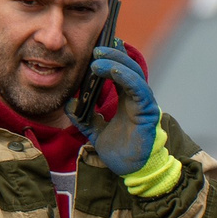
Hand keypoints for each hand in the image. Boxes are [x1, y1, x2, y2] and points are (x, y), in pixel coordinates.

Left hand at [80, 44, 159, 174]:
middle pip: (127, 67)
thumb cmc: (119, 151)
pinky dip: (126, 76)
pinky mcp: (147, 110)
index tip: (96, 47)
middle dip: (112, 55)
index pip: (120, 71)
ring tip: (98, 58)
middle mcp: (136, 97)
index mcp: (126, 99)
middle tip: (95, 49)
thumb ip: (82, 116)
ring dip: (116, 62)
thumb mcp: (94, 130)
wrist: (132, 170)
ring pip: (133, 73)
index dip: (110, 58)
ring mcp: (143, 102)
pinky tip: (112, 70)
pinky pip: (138, 88)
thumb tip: (69, 102)